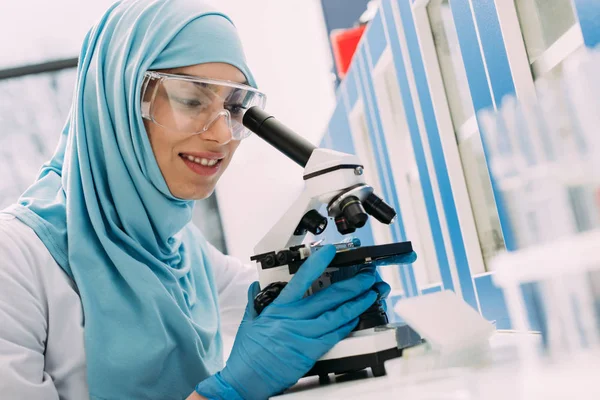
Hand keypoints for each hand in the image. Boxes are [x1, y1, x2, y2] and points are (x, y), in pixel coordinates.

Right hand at [195, 244, 381, 399]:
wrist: (247, 379)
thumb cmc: (248, 352)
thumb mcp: (249, 320)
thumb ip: (255, 299)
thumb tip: (256, 284)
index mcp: (279, 307)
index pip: (301, 279)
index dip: (317, 263)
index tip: (329, 251)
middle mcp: (293, 319)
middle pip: (329, 297)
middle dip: (352, 284)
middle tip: (366, 275)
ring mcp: (304, 335)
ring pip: (337, 315)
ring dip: (358, 303)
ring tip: (371, 294)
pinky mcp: (310, 352)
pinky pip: (334, 335)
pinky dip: (348, 324)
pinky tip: (357, 317)